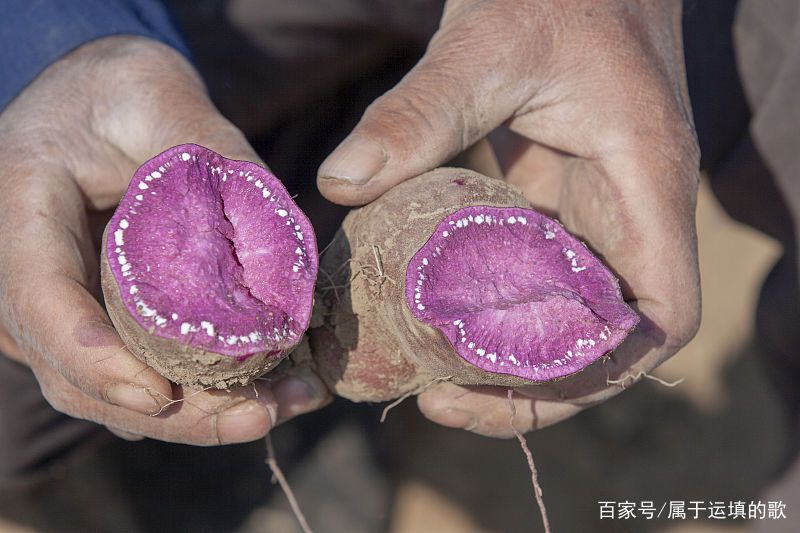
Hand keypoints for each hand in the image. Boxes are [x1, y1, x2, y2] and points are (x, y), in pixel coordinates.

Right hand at [0, 36, 329, 444]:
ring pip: (112, 393)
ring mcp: (60, 312)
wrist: (100, 108)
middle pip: (79, 374)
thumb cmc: (120, 92)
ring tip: (285, 404)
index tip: (157, 393)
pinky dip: (201, 396)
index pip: (39, 300)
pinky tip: (274, 390)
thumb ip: (210, 151)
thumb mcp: (160, 94)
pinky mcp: (101, 327)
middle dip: (171, 412)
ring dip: (197, 416)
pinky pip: (140, 375)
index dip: (92, 357)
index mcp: (19, 210)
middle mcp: (24, 277)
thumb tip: (280, 234)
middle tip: (260, 415)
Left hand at [317, 0, 699, 436]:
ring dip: (509, 359)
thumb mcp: (487, 43)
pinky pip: (537, 277)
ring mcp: (596, 210)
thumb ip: (420, 111)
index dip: (599, 372)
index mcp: (643, 183)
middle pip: (607, 340)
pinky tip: (432, 316)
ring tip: (428, 379)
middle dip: (534, 387)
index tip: (508, 389)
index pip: (660, 316)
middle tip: (439, 398)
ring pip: (569, 316)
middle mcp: (629, 212)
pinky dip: (492, 310)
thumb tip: (339, 182)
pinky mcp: (560, 201)